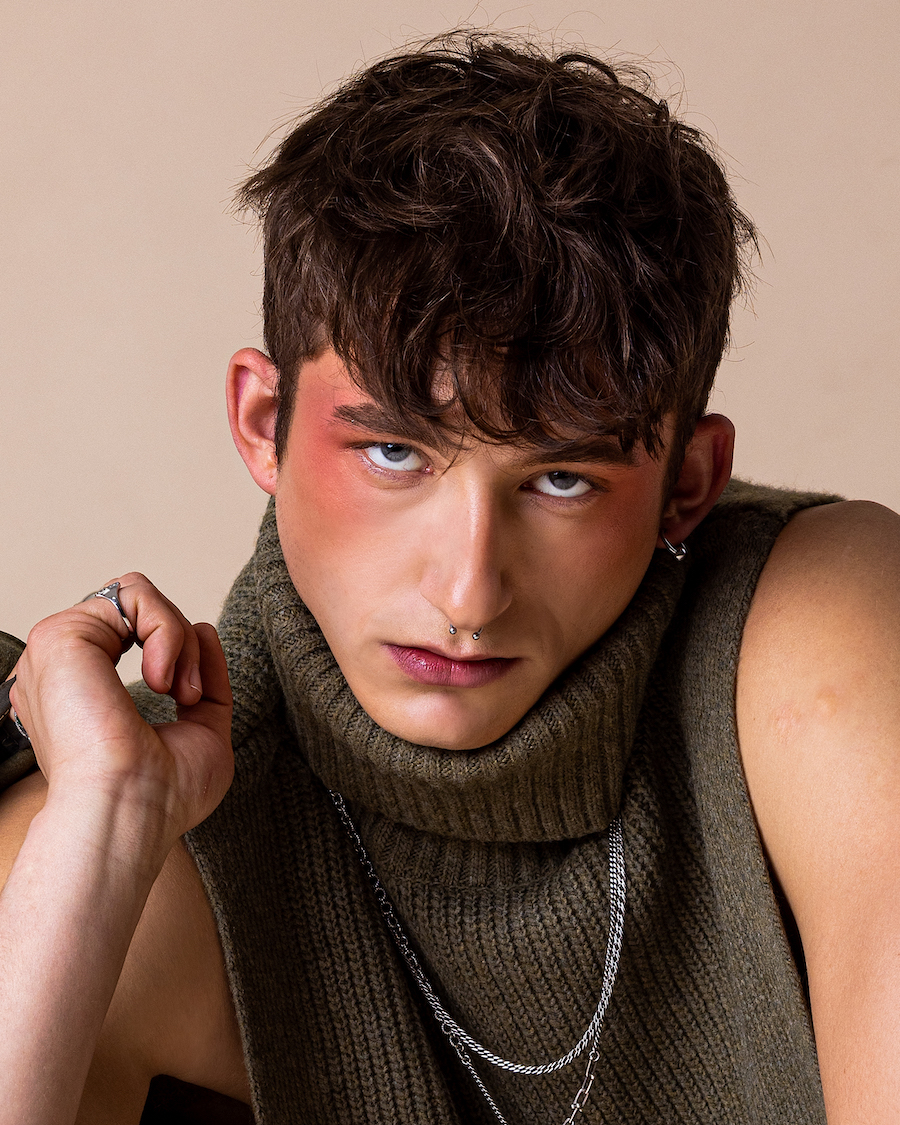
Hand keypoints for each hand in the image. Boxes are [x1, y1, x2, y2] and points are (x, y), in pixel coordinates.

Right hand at [8, 572, 233, 853]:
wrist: (131, 811)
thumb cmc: (162, 795)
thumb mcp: (201, 730)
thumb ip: (202, 681)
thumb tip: (203, 627)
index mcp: (84, 690)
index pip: (134, 632)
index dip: (178, 651)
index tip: (190, 699)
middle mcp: (65, 669)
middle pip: (138, 609)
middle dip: (182, 642)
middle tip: (187, 695)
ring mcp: (58, 651)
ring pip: (139, 597)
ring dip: (178, 638)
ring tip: (177, 690)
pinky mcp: (60, 636)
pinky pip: (135, 595)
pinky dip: (167, 630)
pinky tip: (162, 680)